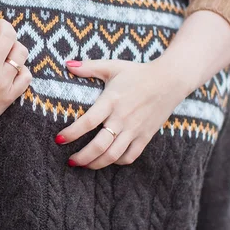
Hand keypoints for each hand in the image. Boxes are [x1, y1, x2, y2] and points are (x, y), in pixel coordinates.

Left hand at [56, 59, 190, 168]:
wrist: (170, 80)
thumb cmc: (138, 73)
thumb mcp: (112, 66)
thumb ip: (88, 67)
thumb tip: (67, 64)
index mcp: (111, 101)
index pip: (87, 122)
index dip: (72, 133)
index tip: (59, 140)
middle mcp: (122, 118)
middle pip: (99, 146)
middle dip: (82, 157)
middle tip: (70, 161)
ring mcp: (135, 129)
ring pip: (113, 155)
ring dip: (96, 164)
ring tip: (84, 165)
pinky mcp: (145, 136)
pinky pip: (130, 156)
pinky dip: (117, 162)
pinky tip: (107, 159)